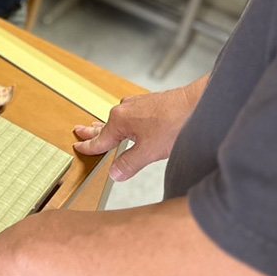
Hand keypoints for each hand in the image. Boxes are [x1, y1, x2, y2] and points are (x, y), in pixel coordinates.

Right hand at [73, 83, 200, 181]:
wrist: (197, 103)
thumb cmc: (175, 123)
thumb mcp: (149, 152)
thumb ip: (129, 164)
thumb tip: (115, 173)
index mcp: (120, 120)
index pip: (100, 139)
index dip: (89, 146)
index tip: (79, 147)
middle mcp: (125, 109)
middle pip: (105, 125)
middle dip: (93, 130)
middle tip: (80, 131)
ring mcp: (138, 104)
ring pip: (118, 118)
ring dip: (108, 125)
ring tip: (99, 128)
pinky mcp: (150, 103)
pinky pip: (130, 113)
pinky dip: (124, 121)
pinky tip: (130, 123)